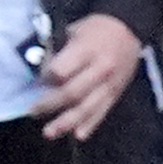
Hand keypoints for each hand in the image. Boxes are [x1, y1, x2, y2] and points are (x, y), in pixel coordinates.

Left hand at [32, 12, 145, 141]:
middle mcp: (100, 69)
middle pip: (72, 93)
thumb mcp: (74, 31)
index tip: (36, 83)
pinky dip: (90, 125)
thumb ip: (60, 52)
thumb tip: (43, 74)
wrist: (129, 28)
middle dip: (50, 105)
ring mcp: (110, 84)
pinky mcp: (116, 94)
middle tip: (33, 112)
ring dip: (66, 122)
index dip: (46, 79)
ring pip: (87, 108)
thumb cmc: (96, 28)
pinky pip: (102, 112)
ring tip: (49, 133)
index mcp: (87, 50)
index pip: (61, 71)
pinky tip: (78, 135)